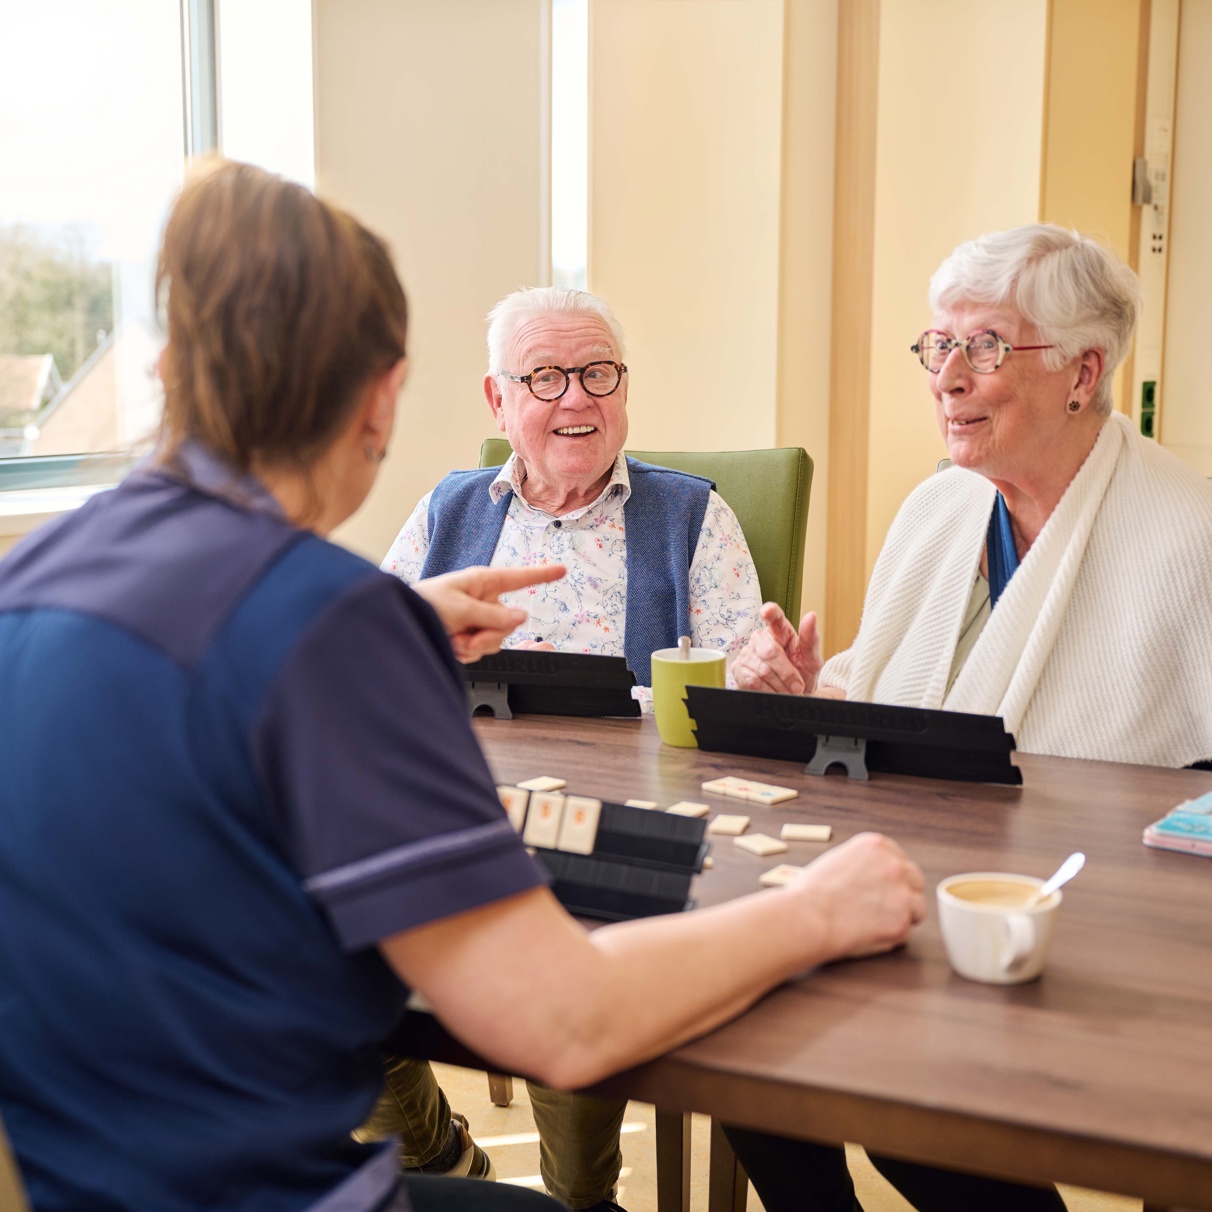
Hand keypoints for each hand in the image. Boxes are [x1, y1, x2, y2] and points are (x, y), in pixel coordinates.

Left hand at [412, 564, 564, 661]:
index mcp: (483, 582)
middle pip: (508, 623)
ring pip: (497, 640)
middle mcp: (484, 599)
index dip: (541, 575)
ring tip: (454, 639)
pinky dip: (468, 652)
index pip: (519, 578)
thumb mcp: (460, 608)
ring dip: (475, 646)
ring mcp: (477, 619)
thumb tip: (522, 617)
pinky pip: (483, 650)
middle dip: (488, 636)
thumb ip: (492, 616)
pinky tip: (453, 644)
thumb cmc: (423, 604)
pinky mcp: (470, 635)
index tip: (562, 570)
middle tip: (466, 638)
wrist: (401, 622)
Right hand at [731, 604, 822, 694]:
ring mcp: (747, 653)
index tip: (768, 611)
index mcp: (780, 630)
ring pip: (762, 670)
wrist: (791, 694)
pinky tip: (773, 691)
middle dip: (787, 673)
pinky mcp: (738, 669)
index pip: (774, 617)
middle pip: (769, 651)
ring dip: (779, 685)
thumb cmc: (801, 673)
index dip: (770, 613)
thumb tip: (811, 616)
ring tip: (787, 690)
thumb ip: (810, 639)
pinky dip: (768, 691)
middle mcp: (760, 638)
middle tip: (797, 686)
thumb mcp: (811, 659)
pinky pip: (752, 681)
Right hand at [788, 833, 925, 960]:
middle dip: (902, 894)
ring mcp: (901, 894)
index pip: (900, 860)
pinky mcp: (901, 922)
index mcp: (877, 846)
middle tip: (879, 909)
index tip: (881, 889)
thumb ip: (864, 862)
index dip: (892, 878)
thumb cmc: (811, 892)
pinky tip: (868, 933)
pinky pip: (906, 932)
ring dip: (901, 916)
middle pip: (915, 881)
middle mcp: (894, 865)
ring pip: (917, 908)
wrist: (806, 916)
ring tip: (872, 923)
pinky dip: (891, 936)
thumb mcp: (838, 859)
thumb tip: (875, 875)